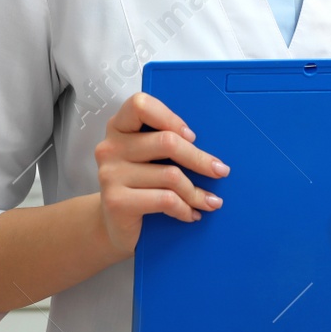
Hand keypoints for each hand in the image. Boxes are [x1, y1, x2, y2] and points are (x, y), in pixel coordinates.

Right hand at [94, 92, 229, 255]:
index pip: (140, 104)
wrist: (114, 226)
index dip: (170, 118)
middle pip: (166, 141)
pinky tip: (191, 214)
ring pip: (171, 175)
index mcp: (118, 127)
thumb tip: (209, 152)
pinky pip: (165, 200)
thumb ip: (164, 145)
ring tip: (210, 202)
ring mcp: (110, 174)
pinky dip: (185, 208)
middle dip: (200, 159)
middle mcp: (110, 147)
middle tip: (220, 171)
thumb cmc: (138, 188)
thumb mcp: (147, 159)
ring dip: (197, 192)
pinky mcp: (116, 201)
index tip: (191, 136)